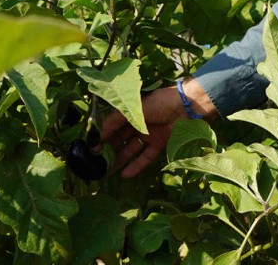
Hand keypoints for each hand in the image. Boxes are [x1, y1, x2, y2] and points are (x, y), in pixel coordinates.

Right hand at [96, 77, 216, 177]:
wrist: (185, 106)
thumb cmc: (158, 103)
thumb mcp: (132, 109)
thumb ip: (114, 121)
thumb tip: (98, 136)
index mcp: (130, 112)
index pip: (112, 126)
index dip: (102, 138)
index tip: (92, 150)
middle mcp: (138, 124)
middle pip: (120, 139)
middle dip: (108, 151)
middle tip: (97, 164)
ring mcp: (149, 135)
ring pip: (130, 150)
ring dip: (119, 160)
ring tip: (107, 172)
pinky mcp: (159, 144)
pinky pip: (145, 157)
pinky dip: (135, 166)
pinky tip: (124, 174)